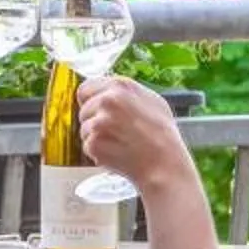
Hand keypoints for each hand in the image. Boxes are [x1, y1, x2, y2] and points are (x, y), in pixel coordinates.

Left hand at [76, 77, 188, 195]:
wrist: (164, 163)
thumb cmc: (162, 134)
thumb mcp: (151, 100)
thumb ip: (126, 93)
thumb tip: (108, 92)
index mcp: (120, 86)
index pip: (85, 89)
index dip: (90, 101)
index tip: (98, 111)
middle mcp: (107, 100)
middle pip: (83, 110)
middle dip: (94, 121)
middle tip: (115, 132)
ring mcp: (99, 122)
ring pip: (84, 129)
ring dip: (96, 138)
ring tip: (119, 144)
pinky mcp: (94, 143)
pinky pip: (87, 147)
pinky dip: (98, 153)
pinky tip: (117, 153)